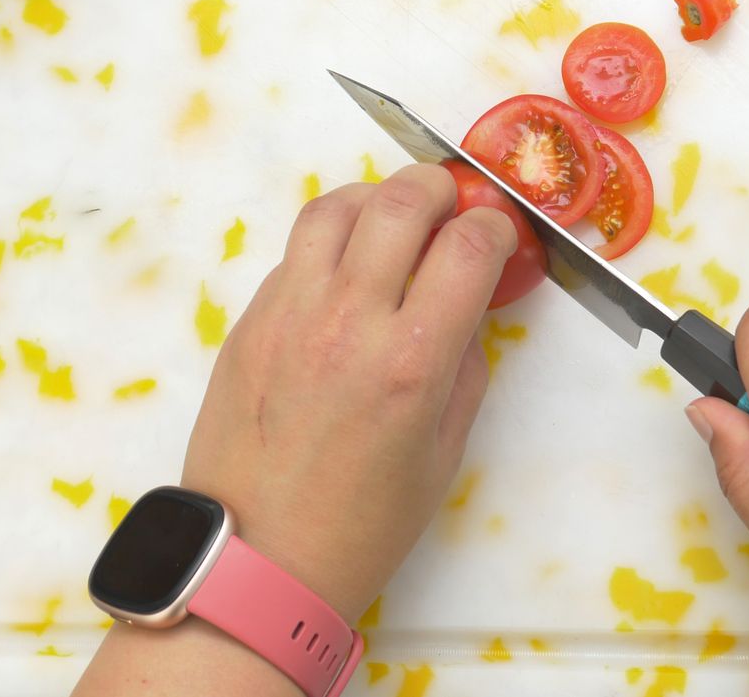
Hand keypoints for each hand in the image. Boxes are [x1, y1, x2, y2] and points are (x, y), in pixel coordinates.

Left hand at [181, 162, 515, 623]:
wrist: (256, 561)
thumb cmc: (361, 524)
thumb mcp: (444, 453)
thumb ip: (464, 366)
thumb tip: (469, 305)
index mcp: (411, 361)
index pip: (468, 246)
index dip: (495, 226)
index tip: (498, 234)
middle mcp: (349, 321)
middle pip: (400, 202)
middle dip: (438, 187)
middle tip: (451, 204)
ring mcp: (289, 314)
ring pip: (334, 207)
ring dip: (375, 199)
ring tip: (393, 221)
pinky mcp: (249, 321)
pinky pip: (295, 252)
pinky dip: (330, 242)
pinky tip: (346, 272)